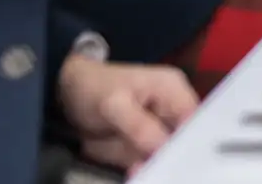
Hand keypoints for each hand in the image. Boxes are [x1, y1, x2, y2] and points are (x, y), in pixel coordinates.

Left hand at [56, 57, 196, 172]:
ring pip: (167, 157)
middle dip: (175, 160)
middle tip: (161, 171)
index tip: (183, 160)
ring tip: (140, 170)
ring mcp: (157, 132)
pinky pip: (148, 164)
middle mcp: (171, 112)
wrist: (67, 96)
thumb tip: (163, 147)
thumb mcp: (114, 104)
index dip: (193, 140)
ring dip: (158, 168)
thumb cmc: (94, 88)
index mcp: (174, 90)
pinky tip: (136, 173)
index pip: (195, 119)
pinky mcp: (143, 148)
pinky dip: (143, 171)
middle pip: (185, 141)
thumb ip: (139, 126)